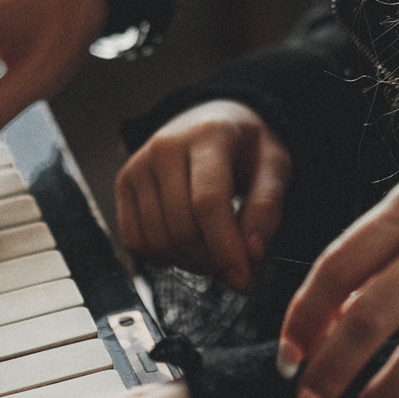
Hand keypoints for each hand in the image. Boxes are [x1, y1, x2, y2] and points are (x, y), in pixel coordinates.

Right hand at [116, 101, 291, 292]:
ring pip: (157, 241)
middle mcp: (166, 147)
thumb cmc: (245, 145)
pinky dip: (162, 257)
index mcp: (208, 135)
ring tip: (213, 251)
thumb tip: (252, 252)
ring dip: (189, 262)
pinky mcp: (124, 183)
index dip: (226, 248)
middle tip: (235, 263)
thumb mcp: (274, 164)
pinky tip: (185, 244)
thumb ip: (268, 207)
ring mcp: (139, 164)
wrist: (210, 119)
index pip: (208, 202)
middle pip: (181, 228)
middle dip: (213, 260)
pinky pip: (135, 241)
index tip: (244, 278)